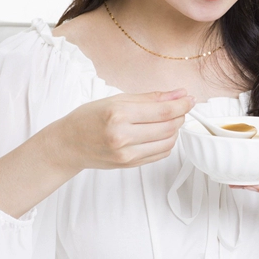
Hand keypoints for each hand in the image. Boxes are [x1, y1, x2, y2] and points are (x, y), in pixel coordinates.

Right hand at [46, 89, 194, 171]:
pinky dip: (166, 142)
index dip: (182, 104)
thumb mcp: (116, 99)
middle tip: (180, 107)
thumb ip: (150, 98)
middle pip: (169, 127)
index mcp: (119, 114)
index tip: (190, 98)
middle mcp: (123, 136)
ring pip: (168, 142)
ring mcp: (127, 154)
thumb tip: (179, 94)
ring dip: (174, 130)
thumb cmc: (88, 118)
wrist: (68, 144)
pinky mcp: (129, 165)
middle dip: (180, 115)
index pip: (163, 111)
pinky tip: (159, 133)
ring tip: (168, 119)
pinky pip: (160, 154)